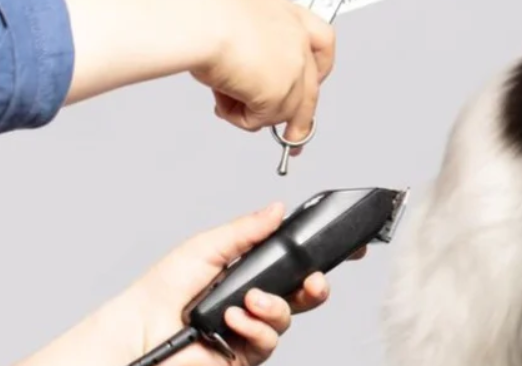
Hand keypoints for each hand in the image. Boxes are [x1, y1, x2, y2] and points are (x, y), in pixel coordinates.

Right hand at [56, 0, 336, 153]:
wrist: (190, 20)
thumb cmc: (191, 16)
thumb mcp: (224, 21)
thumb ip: (240, 41)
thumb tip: (225, 63)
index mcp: (286, 12)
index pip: (324, 39)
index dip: (319, 67)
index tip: (313, 83)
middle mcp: (296, 37)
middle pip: (315, 86)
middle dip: (299, 114)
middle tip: (293, 137)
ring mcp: (294, 63)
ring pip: (288, 109)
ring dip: (255, 113)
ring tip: (227, 100)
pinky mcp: (283, 89)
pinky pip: (267, 120)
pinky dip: (243, 118)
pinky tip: (222, 101)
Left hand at [124, 202, 331, 365]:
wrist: (140, 329)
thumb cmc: (161, 291)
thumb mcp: (207, 247)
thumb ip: (246, 230)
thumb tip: (277, 209)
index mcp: (249, 274)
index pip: (293, 265)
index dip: (318, 261)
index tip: (342, 251)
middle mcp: (254, 302)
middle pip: (303, 295)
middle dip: (317, 287)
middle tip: (313, 281)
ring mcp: (251, 329)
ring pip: (287, 319)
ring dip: (272, 308)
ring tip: (248, 302)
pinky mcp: (245, 353)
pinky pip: (268, 341)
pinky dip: (254, 328)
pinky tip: (233, 321)